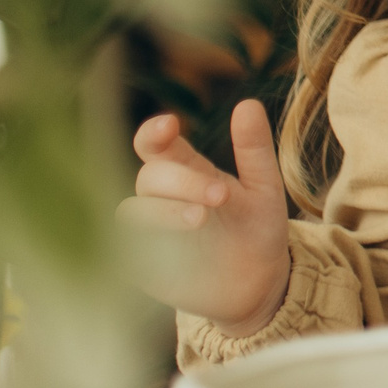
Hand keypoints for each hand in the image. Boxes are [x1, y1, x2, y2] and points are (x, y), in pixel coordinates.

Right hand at [117, 98, 291, 334]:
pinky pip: (123, 253)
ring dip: (162, 211)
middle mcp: (160, 197)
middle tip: (221, 195)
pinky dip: (139, 246)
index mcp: (187, 170)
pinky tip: (169, 250)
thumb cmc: (258, 228)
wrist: (259, 284)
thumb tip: (248, 104)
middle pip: (150, 176)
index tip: (169, 126)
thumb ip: (254, 150)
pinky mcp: (140, 266)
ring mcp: (147, 232)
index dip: (154, 133)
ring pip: (131, 211)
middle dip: (181, 181)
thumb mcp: (264, 188)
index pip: (156, 144)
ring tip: (201, 219)